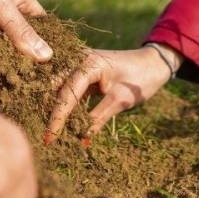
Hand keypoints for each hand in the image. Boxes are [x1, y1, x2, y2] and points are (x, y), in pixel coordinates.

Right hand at [44, 45, 179, 142]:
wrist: (154, 62)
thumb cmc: (141, 78)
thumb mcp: (122, 99)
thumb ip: (99, 117)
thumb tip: (80, 139)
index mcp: (89, 63)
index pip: (67, 93)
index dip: (58, 117)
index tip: (49, 138)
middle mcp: (78, 59)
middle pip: (55, 87)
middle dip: (48, 111)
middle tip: (44, 137)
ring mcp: (78, 63)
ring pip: (57, 88)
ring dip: (53, 108)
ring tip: (48, 131)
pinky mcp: (81, 72)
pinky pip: (66, 88)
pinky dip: (63, 104)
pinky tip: (59, 121)